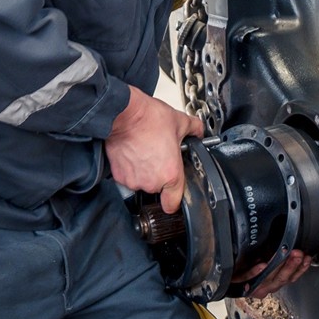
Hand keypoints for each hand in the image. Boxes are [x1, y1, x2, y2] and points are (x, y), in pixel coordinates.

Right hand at [106, 86, 202, 212]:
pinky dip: (131, 168)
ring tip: (146, 152)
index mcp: (170, 174)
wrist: (123, 114)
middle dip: (159, 175)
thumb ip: (195, 130)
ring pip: (142, 182)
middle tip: (160, 156)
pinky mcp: (119, 176)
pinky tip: (135, 153)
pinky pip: (128, 177)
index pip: (173, 204)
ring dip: (144, 172)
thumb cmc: (149, 119)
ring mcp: (133, 180)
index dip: (175, 200)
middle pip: (158, 188)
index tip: (174, 194)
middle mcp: (151, 182)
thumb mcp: (180, 121)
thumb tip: (199, 133)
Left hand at [235, 250, 312, 298]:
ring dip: (277, 266)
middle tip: (298, 253)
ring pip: (267, 279)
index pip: (291, 277)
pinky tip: (262, 265)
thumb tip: (291, 242)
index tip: (307, 258)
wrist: (230, 274)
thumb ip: (279, 255)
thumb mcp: (267, 258)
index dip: (300, 268)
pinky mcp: (240, 283)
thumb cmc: (250, 265)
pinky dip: (255, 272)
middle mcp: (266, 287)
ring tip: (285, 254)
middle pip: (281, 279)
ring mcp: (254, 287)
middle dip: (291, 265)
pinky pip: (247, 277)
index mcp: (275, 282)